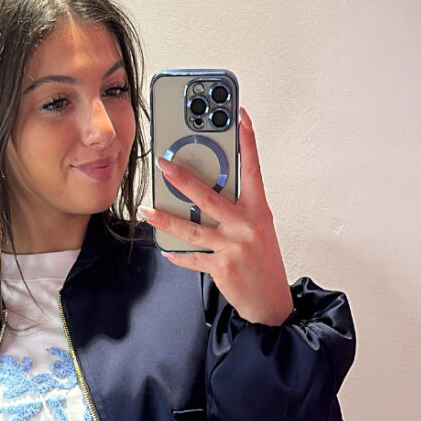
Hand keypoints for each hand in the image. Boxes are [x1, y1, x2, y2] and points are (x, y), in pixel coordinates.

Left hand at [139, 107, 293, 325]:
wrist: (271, 304)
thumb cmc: (263, 263)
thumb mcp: (258, 230)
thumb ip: (236, 210)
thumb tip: (202, 196)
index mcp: (259, 211)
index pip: (253, 168)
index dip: (247, 141)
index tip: (239, 116)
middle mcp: (247, 225)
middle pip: (210, 196)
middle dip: (183, 178)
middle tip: (164, 164)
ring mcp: (234, 247)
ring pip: (193, 228)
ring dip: (167, 219)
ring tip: (149, 211)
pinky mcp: (223, 268)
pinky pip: (193, 257)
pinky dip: (178, 254)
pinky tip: (166, 249)